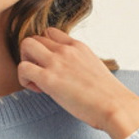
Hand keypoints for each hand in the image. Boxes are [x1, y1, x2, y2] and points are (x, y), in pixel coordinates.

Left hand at [17, 26, 138, 138]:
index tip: (50, 67)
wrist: (115, 105)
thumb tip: (72, 77)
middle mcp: (66, 50)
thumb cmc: (108, 95)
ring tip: (36, 81)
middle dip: (31, 55)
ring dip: (25, 62)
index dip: (45, 48)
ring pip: (26, 45)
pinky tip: (37, 90)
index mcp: (78, 46)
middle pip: (35, 37)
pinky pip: (23, 68)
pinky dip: (23, 79)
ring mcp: (57, 62)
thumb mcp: (94, 69)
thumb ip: (79, 66)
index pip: (51, 33)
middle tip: (39, 75)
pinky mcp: (49, 79)